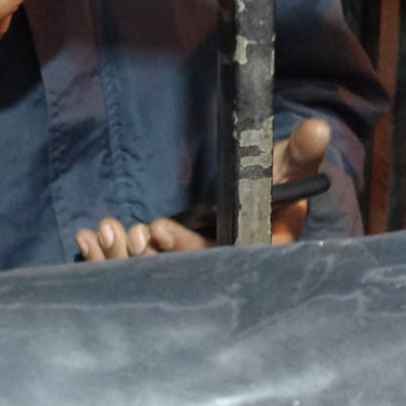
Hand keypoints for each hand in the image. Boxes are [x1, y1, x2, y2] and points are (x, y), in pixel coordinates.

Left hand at [75, 117, 331, 260]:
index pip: (215, 264)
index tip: (159, 229)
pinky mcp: (171, 267)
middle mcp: (222, 271)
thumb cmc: (278, 180)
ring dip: (124, 258)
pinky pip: (137, 271)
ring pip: (154, 277)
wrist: (263, 189)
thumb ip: (302, 153)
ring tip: (103, 233)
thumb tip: (318, 128)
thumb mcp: (290, 166)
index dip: (186, 249)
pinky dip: (110, 258)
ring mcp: (194, 271)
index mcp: (254, 255)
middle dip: (148, 259)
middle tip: (126, 232)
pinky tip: (87, 239)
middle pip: (178, 277)